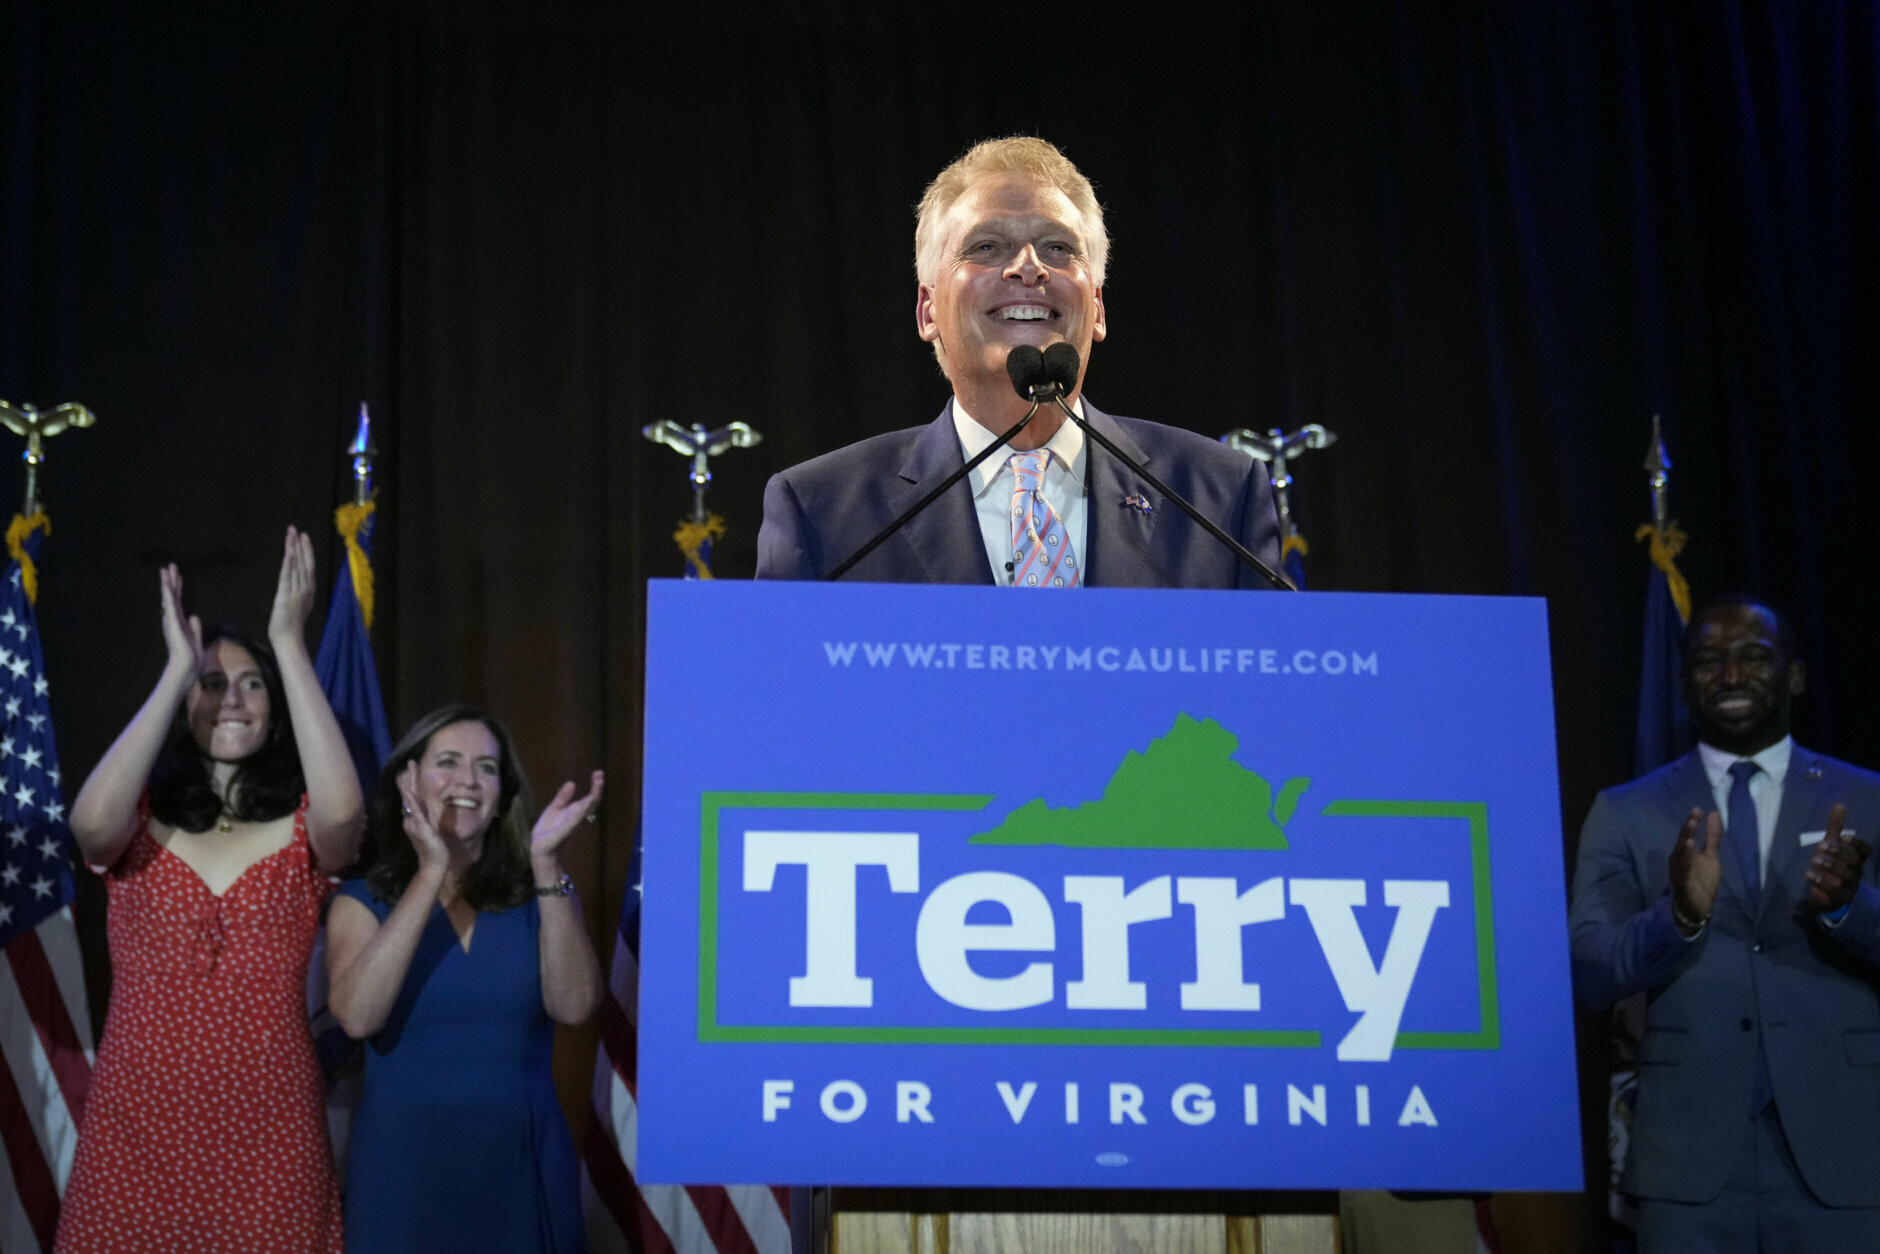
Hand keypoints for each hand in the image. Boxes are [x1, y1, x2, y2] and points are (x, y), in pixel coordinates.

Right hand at [159, 563, 202, 675]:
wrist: (187, 664)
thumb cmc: (191, 654)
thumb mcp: (195, 636)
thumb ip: (194, 626)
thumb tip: (194, 616)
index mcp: (179, 621)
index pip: (178, 600)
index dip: (177, 588)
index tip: (177, 576)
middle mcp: (173, 618)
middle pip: (172, 595)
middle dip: (171, 580)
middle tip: (169, 566)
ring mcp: (171, 619)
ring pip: (168, 596)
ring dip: (167, 582)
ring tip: (165, 569)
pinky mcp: (172, 620)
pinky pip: (169, 603)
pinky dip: (167, 593)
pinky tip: (166, 583)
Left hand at [267, 525, 316, 646]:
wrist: (289, 640)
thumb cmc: (291, 628)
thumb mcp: (298, 608)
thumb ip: (299, 595)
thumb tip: (297, 587)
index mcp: (308, 591)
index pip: (308, 567)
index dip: (307, 551)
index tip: (304, 537)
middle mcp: (305, 588)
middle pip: (304, 563)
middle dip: (301, 546)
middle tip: (298, 530)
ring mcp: (296, 591)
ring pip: (296, 566)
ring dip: (294, 549)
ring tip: (292, 534)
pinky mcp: (285, 595)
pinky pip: (287, 576)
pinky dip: (289, 563)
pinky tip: (289, 552)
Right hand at [395, 761, 451, 872]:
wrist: (433, 864)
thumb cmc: (433, 848)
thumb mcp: (428, 829)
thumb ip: (424, 818)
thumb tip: (425, 807)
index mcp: (413, 818)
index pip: (410, 797)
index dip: (410, 782)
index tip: (410, 769)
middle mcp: (410, 819)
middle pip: (408, 795)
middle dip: (409, 778)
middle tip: (410, 762)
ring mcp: (414, 823)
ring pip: (410, 800)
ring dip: (410, 784)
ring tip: (409, 770)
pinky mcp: (421, 828)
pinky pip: (416, 813)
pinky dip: (412, 802)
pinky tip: (410, 792)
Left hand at [531, 770, 603, 862]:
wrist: (540, 850)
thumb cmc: (547, 832)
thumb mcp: (554, 809)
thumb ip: (563, 797)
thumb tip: (572, 782)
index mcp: (576, 812)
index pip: (590, 798)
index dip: (595, 786)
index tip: (598, 773)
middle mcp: (577, 818)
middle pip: (591, 802)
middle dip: (596, 789)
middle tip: (600, 775)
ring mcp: (572, 825)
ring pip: (585, 811)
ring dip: (591, 798)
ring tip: (596, 786)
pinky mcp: (563, 833)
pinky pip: (572, 823)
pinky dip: (578, 814)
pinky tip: (583, 805)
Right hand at [1668, 808, 1722, 932]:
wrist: (1697, 908)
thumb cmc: (1701, 880)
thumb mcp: (1711, 856)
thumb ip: (1712, 837)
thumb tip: (1714, 814)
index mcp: (1684, 853)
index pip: (1687, 835)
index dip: (1692, 822)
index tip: (1698, 809)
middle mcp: (1678, 860)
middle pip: (1682, 842)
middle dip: (1687, 830)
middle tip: (1694, 815)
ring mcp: (1679, 872)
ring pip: (1681, 856)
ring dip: (1685, 842)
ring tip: (1690, 828)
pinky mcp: (1682, 885)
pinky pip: (1683, 872)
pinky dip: (1685, 862)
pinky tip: (1689, 850)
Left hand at [1805, 803, 1870, 912]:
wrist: (1824, 891)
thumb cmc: (1830, 863)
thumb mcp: (1831, 845)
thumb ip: (1835, 827)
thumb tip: (1839, 805)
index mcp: (1857, 859)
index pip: (1866, 850)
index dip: (1856, 843)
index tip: (1842, 836)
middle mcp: (1857, 872)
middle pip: (1854, 863)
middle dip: (1837, 854)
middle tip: (1819, 848)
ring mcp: (1849, 887)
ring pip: (1844, 878)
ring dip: (1828, 869)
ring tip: (1812, 863)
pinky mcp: (1838, 899)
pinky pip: (1833, 894)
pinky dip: (1821, 885)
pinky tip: (1810, 877)